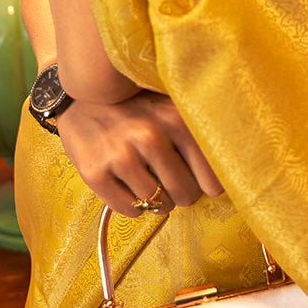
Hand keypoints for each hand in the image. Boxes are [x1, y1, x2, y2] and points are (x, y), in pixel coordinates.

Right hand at [55, 89, 223, 216]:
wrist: (79, 97)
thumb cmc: (135, 107)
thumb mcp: (169, 107)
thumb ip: (197, 133)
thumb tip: (228, 174)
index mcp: (176, 118)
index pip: (213, 176)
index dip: (209, 185)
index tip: (203, 182)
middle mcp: (150, 136)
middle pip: (187, 194)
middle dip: (182, 194)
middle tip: (172, 183)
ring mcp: (121, 155)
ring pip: (159, 204)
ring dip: (158, 202)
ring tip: (150, 184)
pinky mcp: (95, 172)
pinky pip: (130, 210)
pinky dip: (134, 207)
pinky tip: (129, 187)